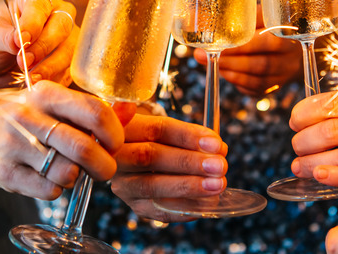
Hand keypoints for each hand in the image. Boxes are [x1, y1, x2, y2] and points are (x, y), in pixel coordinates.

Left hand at [0, 0, 77, 86]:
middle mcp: (57, 13)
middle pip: (62, 24)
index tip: (21, 39)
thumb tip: (16, 41)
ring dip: (51, 65)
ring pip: (71, 48)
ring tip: (31, 78)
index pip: (40, 3)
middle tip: (24, 61)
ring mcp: (68, 37)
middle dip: (43, 45)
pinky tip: (40, 85)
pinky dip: (56, 78)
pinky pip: (71, 68)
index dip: (33, 21)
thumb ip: (1, 36)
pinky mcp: (70, 60)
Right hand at [0, 80, 124, 199]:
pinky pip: (48, 190)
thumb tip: (131, 110)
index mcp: (46, 93)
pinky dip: (57, 189)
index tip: (116, 144)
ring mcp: (12, 145)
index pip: (95, 113)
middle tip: (106, 169)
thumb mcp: (54, 101)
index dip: (115, 134)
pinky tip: (50, 177)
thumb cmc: (26, 113)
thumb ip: (90, 108)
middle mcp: (28, 117)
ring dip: (78, 177)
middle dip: (105, 165)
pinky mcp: (3, 172)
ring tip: (72, 170)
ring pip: (67, 173)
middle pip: (84, 148)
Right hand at [110, 114, 227, 221]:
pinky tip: (207, 203)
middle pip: (150, 156)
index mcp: (125, 127)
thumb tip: (218, 149)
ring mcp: (122, 183)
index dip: (188, 136)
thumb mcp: (170, 130)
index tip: (216, 144)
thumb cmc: (158, 141)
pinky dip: (185, 207)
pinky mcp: (133, 205)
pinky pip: (158, 210)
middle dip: (189, 162)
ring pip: (152, 185)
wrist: (135, 160)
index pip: (157, 129)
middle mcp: (117, 155)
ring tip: (217, 185)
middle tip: (220, 166)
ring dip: (189, 186)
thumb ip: (192, 137)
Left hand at [195, 6, 301, 94]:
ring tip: (213, 64)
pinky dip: (239, 83)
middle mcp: (290, 52)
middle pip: (261, 63)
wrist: (292, 46)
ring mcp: (286, 71)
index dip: (238, 45)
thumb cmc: (266, 25)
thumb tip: (193, 16)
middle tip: (203, 56)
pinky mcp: (277, 85)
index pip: (264, 39)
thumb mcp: (256, 14)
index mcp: (286, 29)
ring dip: (232, 72)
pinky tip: (226, 73)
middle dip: (230, 60)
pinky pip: (257, 88)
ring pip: (258, 77)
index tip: (215, 42)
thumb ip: (232, 15)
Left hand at [290, 91, 337, 204]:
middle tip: (295, 145)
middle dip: (306, 139)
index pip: (336, 103)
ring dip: (314, 162)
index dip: (308, 112)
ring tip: (298, 165)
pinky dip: (336, 177)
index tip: (294, 120)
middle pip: (336, 131)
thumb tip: (307, 112)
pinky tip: (318, 175)